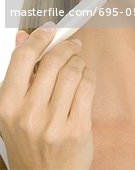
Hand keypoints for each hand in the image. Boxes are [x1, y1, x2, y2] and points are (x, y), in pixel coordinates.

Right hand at [0, 23, 95, 169]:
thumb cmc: (30, 142)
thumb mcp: (15, 109)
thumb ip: (19, 72)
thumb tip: (23, 36)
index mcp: (7, 106)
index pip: (23, 58)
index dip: (39, 37)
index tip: (50, 30)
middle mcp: (28, 115)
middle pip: (53, 61)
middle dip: (67, 47)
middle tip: (73, 45)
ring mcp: (53, 123)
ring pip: (73, 71)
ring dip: (80, 62)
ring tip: (79, 65)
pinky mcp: (76, 129)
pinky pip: (87, 86)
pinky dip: (89, 76)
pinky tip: (85, 79)